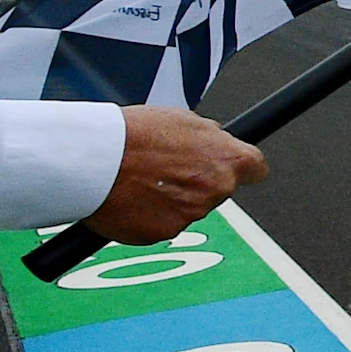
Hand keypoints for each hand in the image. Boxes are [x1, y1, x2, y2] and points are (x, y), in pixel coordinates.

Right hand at [82, 107, 268, 243]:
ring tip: (140, 178)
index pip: (256, 167)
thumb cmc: (133, 133)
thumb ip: (207, 136)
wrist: (94, 159)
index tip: (234, 167)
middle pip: (218, 189)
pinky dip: (150, 215)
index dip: (244, 168)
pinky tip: (130, 197)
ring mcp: (192, 214)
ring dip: (172, 199)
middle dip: (199, 182)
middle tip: (166, 168)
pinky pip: (163, 225)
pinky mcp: (165, 232)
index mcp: (227, 159)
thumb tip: (217, 140)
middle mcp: (216, 190)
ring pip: (189, 208)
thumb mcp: (181, 119)